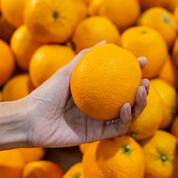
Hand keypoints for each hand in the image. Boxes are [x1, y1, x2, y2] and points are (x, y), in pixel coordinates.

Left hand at [25, 43, 148, 147]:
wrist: (32, 120)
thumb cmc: (46, 93)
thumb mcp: (66, 71)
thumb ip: (84, 58)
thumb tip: (105, 42)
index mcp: (95, 92)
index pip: (120, 81)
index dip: (134, 72)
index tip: (143, 61)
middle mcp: (100, 106)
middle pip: (129, 99)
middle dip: (142, 90)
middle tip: (146, 80)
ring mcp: (100, 121)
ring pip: (128, 114)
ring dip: (139, 104)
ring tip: (142, 90)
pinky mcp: (97, 135)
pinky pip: (117, 127)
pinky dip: (126, 117)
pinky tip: (126, 106)